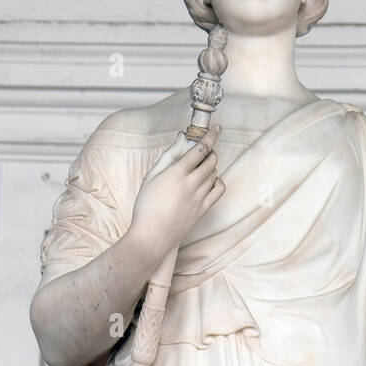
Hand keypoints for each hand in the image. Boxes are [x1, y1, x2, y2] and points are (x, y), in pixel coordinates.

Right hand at [130, 124, 224, 259]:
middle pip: (211, 160)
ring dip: (211, 166)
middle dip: (210, 151)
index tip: (216, 129)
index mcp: (178, 173)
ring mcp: (200, 197)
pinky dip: (217, 181)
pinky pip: (219, 190)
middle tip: (202, 151)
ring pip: (215, 174)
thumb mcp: (152, 176)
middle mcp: (192, 184)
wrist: (152, 236)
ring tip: (199, 168)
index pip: (200, 149)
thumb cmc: (146, 206)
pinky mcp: (203, 209)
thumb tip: (181, 138)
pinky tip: (209, 181)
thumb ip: (169, 155)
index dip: (211, 136)